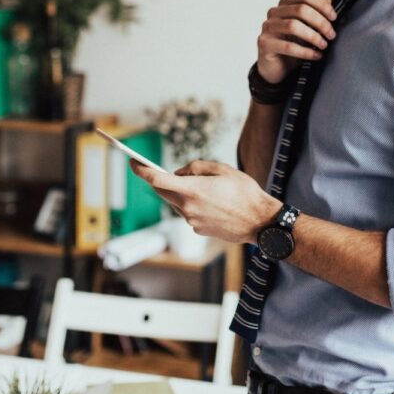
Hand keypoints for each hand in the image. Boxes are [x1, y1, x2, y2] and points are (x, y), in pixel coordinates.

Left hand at [130, 160, 281, 244]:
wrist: (260, 222)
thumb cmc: (245, 193)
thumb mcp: (222, 169)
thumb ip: (196, 168)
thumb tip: (179, 173)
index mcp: (192, 190)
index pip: (156, 180)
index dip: (141, 170)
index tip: (134, 163)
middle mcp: (188, 208)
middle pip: (164, 192)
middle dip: (162, 181)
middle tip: (168, 172)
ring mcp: (192, 221)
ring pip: (177, 203)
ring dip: (182, 194)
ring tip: (206, 188)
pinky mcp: (199, 230)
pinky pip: (189, 214)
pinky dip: (193, 205)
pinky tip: (213, 203)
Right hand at [256, 0, 337, 83]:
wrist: (275, 67)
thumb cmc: (292, 44)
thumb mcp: (306, 28)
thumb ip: (315, 18)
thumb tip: (333, 9)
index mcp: (284, 4)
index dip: (322, 4)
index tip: (334, 17)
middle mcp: (274, 13)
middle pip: (301, 9)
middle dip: (320, 22)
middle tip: (331, 34)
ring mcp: (268, 27)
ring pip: (293, 26)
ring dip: (313, 36)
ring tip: (324, 45)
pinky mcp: (265, 44)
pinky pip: (289, 46)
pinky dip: (306, 52)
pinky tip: (316, 56)